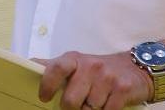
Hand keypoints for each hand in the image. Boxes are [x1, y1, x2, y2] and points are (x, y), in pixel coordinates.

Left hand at [35, 51, 152, 109]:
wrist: (135, 68)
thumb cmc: (98, 69)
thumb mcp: (75, 63)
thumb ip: (53, 66)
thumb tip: (28, 66)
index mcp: (74, 59)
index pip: (55, 68)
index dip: (47, 85)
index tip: (44, 98)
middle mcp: (90, 66)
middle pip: (71, 100)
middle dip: (72, 107)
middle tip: (76, 104)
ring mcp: (107, 77)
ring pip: (89, 109)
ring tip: (95, 100)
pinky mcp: (122, 88)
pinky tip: (108, 103)